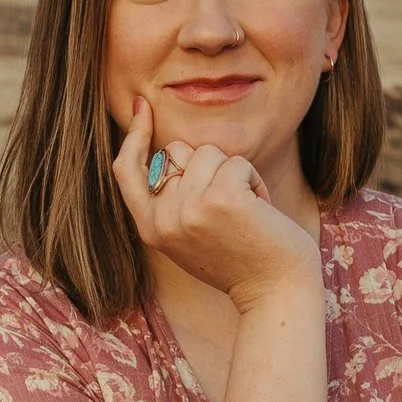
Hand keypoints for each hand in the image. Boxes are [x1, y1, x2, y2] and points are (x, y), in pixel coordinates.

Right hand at [113, 97, 321, 308]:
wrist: (275, 294)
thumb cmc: (241, 261)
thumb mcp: (191, 234)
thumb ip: (172, 200)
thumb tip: (167, 151)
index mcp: (150, 228)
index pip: (126, 170)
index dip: (133, 135)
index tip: (142, 107)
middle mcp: (163, 219)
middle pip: (175, 151)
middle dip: (207, 166)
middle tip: (227, 209)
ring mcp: (189, 209)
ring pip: (209, 152)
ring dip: (235, 175)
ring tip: (246, 213)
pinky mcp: (220, 199)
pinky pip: (237, 162)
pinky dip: (255, 182)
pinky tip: (260, 213)